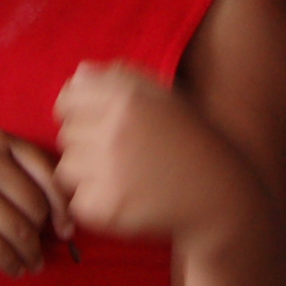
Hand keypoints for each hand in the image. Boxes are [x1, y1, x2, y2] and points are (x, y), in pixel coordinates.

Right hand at [0, 127, 72, 274]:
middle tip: (42, 251)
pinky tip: (13, 268)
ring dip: (29, 254)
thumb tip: (59, 212)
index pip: (47, 174)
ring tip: (31, 264)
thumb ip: (15, 170)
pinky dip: (9, 263)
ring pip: (17, 230)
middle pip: (34, 206)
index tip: (67, 229)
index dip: (62, 206)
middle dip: (43, 235)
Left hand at [53, 61, 239, 241]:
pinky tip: (123, 196)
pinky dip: (94, 202)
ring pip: (67, 168)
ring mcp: (109, 173)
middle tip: (120, 153)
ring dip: (86, 173)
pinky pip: (77, 201)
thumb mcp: (164, 97)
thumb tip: (76, 76)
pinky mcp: (107, 209)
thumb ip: (119, 78)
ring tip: (121, 175)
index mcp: (127, 100)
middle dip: (85, 142)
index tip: (93, 122)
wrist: (219, 194)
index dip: (77, 111)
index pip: (67, 100)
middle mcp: (115, 132)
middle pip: (66, 135)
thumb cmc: (190, 140)